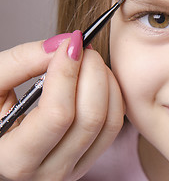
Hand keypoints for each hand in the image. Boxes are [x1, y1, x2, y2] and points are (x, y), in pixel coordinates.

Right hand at [0, 32, 123, 179]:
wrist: (0, 145)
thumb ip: (20, 63)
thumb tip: (62, 45)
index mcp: (14, 159)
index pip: (57, 114)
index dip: (68, 73)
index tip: (71, 43)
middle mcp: (49, 172)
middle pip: (90, 117)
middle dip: (92, 73)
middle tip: (83, 49)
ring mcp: (73, 168)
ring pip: (109, 122)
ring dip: (106, 82)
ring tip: (90, 62)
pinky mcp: (89, 159)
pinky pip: (114, 126)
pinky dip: (113, 96)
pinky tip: (98, 80)